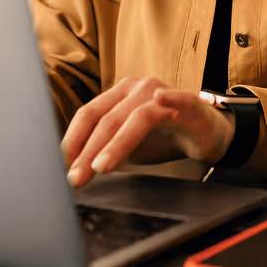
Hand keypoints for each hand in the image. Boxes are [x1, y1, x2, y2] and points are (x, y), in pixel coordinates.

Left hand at [60, 77, 235, 188]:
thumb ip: (105, 151)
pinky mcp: (187, 102)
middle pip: (106, 118)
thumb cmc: (164, 137)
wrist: (206, 134)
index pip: (88, 115)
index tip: (60, 166)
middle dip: (87, 151)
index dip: (72, 140)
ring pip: (135, 116)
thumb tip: (74, 171)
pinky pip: (176, 100)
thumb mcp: (128, 146)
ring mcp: (162, 92)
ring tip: (101, 167)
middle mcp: (136, 88)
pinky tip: (161, 100)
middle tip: (76, 178)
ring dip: (116, 143)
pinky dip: (169, 99)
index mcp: (119, 95)